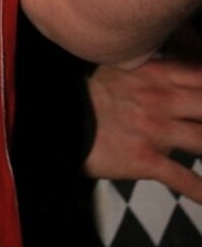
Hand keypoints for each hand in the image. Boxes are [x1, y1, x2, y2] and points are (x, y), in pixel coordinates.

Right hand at [86, 57, 201, 201]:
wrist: (60, 116)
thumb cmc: (91, 90)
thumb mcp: (121, 66)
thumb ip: (153, 67)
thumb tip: (181, 67)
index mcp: (156, 72)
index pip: (201, 73)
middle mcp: (162, 98)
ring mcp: (156, 130)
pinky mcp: (146, 159)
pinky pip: (184, 180)